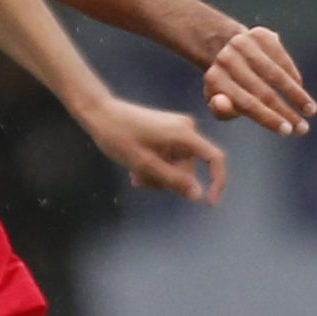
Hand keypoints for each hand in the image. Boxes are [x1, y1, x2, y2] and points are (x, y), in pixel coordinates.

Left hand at [76, 93, 226, 204]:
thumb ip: (171, 180)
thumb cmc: (118, 136)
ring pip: (176, 166)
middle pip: (188, 168)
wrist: (99, 113)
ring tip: (134, 174)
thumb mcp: (143, 164)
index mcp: (184, 134)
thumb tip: (197, 195)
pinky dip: (155, 167)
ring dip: (157, 176)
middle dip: (167, 180)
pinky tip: (136, 167)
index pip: (215, 159)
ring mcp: (177, 130)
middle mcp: (186, 129)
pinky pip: (169, 158)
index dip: (217, 182)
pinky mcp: (167, 132)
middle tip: (140, 181)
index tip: (209, 203)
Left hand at [203, 26, 315, 138]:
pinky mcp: (260, 35)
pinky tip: (301, 92)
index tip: (287, 131)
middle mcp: (227, 60)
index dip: (268, 118)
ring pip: (276, 75)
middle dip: (286, 112)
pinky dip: (294, 77)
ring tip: (311, 111)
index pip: (246, 103)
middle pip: (263, 91)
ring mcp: (244, 45)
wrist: (225, 49)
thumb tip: (223, 104)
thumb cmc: (226, 85)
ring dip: (297, 95)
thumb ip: (221, 109)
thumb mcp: (219, 101)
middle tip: (303, 129)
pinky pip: (282, 60)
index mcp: (214, 79)